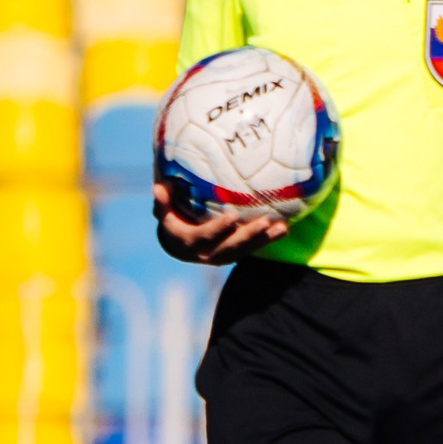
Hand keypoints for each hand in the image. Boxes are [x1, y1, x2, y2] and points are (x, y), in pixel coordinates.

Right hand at [153, 181, 284, 265]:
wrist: (180, 247)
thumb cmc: (172, 221)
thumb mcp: (164, 212)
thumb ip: (163, 202)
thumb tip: (159, 187)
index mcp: (190, 243)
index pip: (206, 236)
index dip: (218, 228)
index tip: (232, 216)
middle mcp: (208, 254)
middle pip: (231, 246)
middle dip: (249, 235)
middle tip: (265, 222)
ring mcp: (224, 256)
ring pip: (246, 250)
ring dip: (264, 240)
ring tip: (282, 228)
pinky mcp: (236, 255)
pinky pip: (253, 249)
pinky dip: (268, 240)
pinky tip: (283, 228)